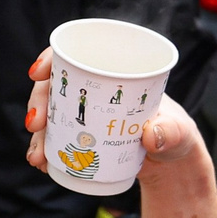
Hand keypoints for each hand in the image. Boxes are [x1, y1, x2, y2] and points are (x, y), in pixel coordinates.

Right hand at [26, 49, 216, 217]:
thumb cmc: (177, 135)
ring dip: (39, 133)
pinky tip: (41, 163)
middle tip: (37, 124)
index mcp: (116, 73)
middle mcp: (95, 89)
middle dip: (38, 100)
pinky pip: (55, 139)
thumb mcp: (179, 131)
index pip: (78, 54)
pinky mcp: (81, 137)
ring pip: (50, 113)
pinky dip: (45, 150)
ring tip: (38, 156)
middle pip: (54, 83)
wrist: (171, 163)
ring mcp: (85, 114)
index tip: (38, 73)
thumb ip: (172, 131)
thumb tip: (152, 135)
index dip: (52, 58)